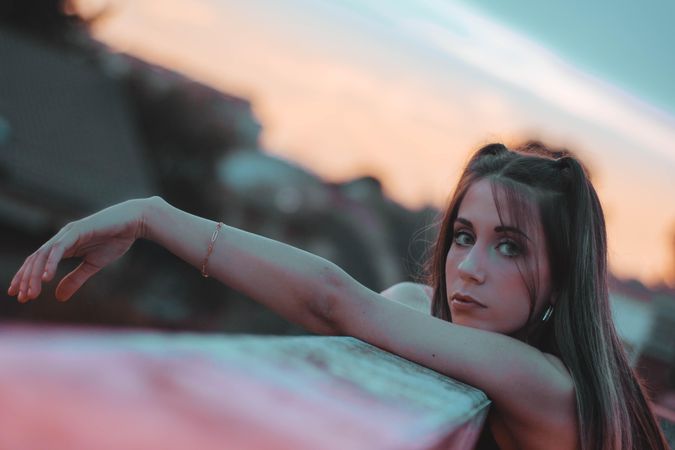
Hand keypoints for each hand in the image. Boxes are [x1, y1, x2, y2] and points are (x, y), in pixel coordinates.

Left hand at [7, 198, 150, 302]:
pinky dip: (50, 263)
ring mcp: (67, 233)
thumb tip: (58, 297)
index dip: (27, 279)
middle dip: (25, 279)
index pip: (38, 263)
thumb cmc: (115, 240)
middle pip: (35, 260)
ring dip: (33, 275)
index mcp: (63, 246)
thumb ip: (75, 279)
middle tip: (22, 298)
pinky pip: (58, 249)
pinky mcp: (77, 231)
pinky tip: (46, 278)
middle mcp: (61, 238)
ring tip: (31, 293)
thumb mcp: (93, 265)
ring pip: (42, 255)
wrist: (134, 222)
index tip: (21, 296)